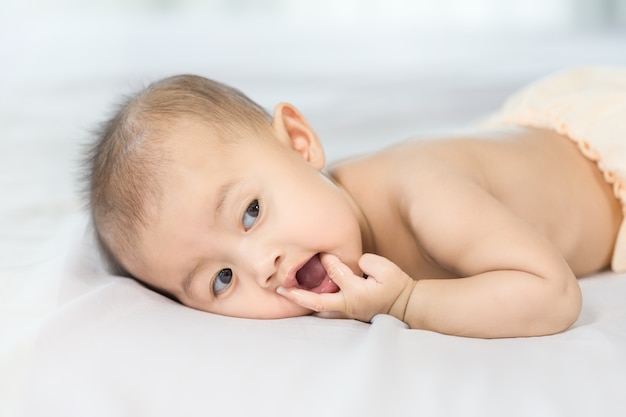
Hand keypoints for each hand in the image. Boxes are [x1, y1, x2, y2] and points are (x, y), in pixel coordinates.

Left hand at [277, 253, 415, 322]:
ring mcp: (347, 311)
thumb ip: (369, 263)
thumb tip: (354, 263)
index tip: (320, 252)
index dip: (328, 260)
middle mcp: (348, 304)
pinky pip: (327, 309)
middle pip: (318, 302)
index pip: (335, 273)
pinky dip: (314, 302)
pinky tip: (303, 296)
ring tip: (286, 293)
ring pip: (320, 308)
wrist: (404, 304)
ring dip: (303, 301)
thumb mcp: (387, 270)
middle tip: (279, 289)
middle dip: (298, 296)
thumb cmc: (396, 286)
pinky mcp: (348, 312)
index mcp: (356, 292)